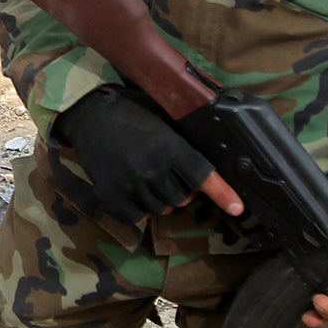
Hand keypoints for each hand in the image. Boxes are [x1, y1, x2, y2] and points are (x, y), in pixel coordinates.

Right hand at [56, 85, 243, 226]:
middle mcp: (153, 170)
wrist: (89, 114)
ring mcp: (131, 185)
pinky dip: (139, 209)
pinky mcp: (111, 196)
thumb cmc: (131, 110)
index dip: (223, 194)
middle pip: (182, 199)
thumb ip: (186, 134)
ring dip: (161, 201)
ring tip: (151, 181)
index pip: (203, 177)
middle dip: (183, 192)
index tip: (237, 208)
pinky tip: (134, 191)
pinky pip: (136, 216)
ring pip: (160, 210)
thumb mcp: (163, 115)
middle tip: (172, 177)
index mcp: (169, 149)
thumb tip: (218, 134)